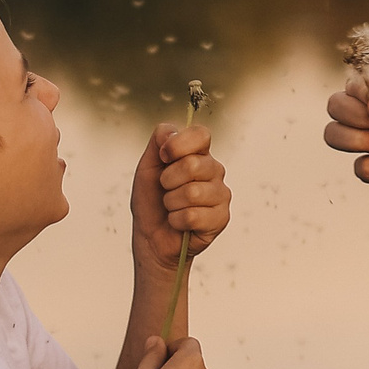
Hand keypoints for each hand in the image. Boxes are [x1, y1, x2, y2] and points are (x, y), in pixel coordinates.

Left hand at [131, 123, 229, 278]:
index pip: (201, 135)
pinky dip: (176, 221)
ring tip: (172, 208)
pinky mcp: (222, 218)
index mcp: (199, 154)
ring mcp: (221, 194)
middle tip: (166, 190)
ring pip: (193, 192)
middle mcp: (214, 171)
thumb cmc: (151, 201)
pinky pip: (193, 215)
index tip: (163, 157)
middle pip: (193, 164)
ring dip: (171, 203)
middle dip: (168, 180)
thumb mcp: (147, 166)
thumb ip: (158, 142)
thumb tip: (170, 131)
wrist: (151, 237)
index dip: (179, 144)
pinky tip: (179, 223)